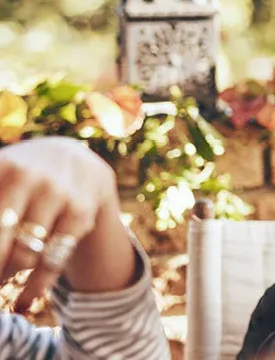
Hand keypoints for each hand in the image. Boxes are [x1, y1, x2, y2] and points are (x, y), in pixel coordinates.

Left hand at [0, 137, 122, 308]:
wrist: (75, 159)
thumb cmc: (22, 175)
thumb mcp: (0, 175)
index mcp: (5, 168)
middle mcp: (31, 178)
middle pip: (2, 240)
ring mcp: (60, 195)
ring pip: (26, 255)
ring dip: (7, 278)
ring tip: (0, 287)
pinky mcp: (81, 214)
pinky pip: (54, 260)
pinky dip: (36, 287)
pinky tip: (24, 300)